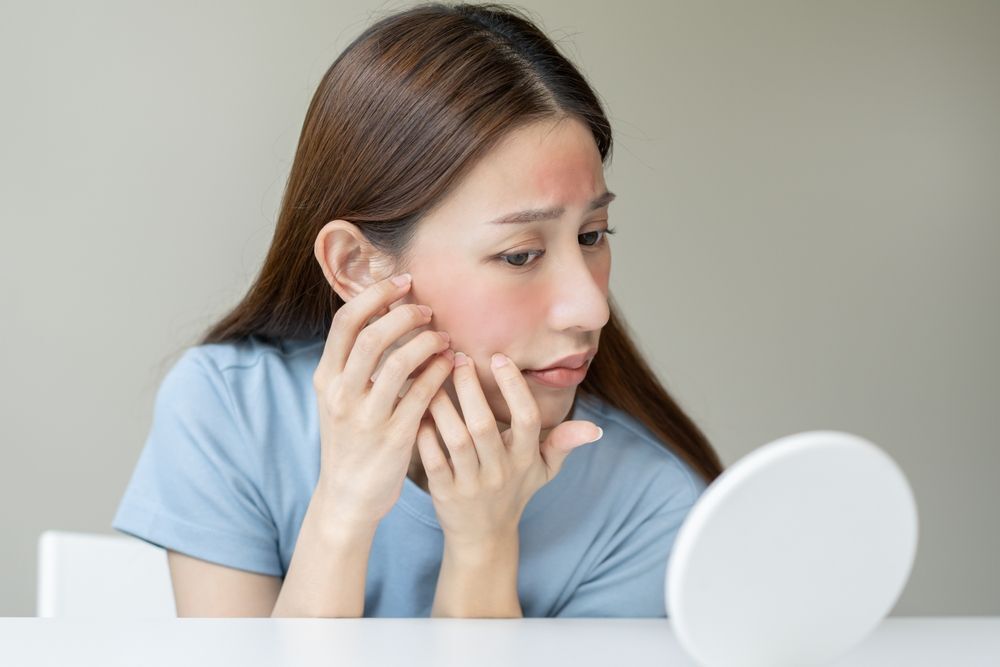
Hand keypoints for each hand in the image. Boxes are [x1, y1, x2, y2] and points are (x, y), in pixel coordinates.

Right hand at [312, 273, 454, 527]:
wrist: (347, 497)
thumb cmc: (350, 441)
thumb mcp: (339, 399)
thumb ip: (354, 363)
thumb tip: (382, 315)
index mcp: (326, 379)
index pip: (345, 322)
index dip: (374, 295)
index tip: (402, 283)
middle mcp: (341, 394)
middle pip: (372, 336)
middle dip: (405, 314)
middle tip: (427, 309)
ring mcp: (366, 417)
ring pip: (399, 362)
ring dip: (427, 342)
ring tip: (443, 338)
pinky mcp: (394, 437)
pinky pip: (421, 394)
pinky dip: (439, 373)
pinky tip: (451, 364)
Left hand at [415, 351, 602, 545]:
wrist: (484, 536)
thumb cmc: (515, 491)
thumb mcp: (544, 470)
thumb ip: (565, 443)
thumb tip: (597, 428)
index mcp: (526, 458)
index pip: (527, 418)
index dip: (514, 387)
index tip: (499, 358)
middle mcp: (501, 471)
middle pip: (484, 424)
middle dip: (470, 387)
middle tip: (458, 357)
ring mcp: (472, 484)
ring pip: (456, 439)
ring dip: (442, 405)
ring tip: (432, 376)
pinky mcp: (445, 493)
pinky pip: (432, 458)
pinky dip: (424, 433)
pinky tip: (417, 409)